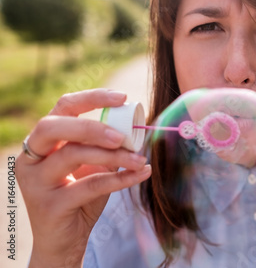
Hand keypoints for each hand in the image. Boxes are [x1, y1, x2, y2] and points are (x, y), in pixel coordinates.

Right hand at [16, 89, 151, 267]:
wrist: (65, 241)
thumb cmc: (81, 198)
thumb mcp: (94, 166)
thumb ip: (106, 147)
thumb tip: (137, 129)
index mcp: (43, 142)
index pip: (63, 107)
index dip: (92, 98)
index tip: (122, 98)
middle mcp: (32, 158)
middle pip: (54, 126)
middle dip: (92, 127)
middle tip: (122, 136)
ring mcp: (35, 182)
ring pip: (72, 155)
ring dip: (113, 156)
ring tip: (139, 159)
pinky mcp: (49, 205)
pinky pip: (89, 186)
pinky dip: (119, 179)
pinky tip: (140, 174)